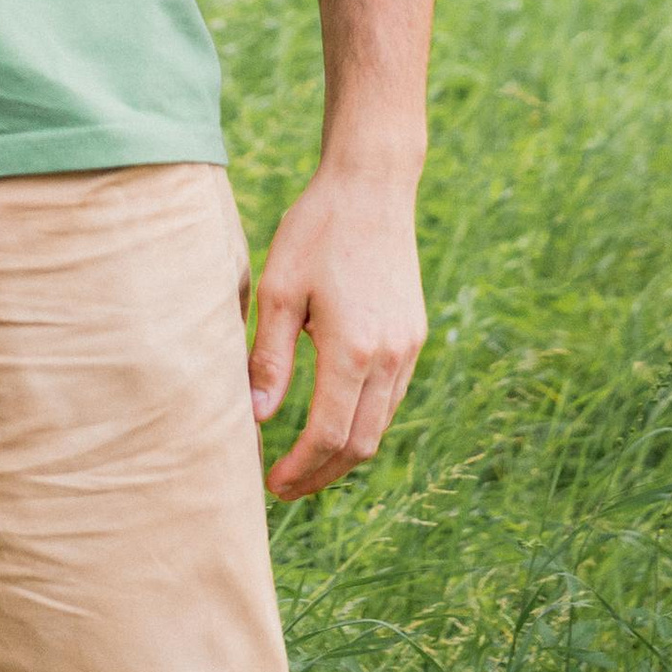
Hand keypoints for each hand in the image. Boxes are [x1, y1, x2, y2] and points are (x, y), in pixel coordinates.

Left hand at [246, 162, 426, 497]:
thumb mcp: (279, 288)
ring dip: (344, 453)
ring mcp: (408, 348)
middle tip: (285, 485)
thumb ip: (269, 356)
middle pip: (360, 445)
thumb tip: (256, 418)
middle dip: (321, 474)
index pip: (327, 436)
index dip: (299, 469)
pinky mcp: (414, 336)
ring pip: (380, 426)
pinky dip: (363, 421)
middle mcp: (390, 357)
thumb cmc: (316, 230)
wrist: (372, 186)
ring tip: (305, 460)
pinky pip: (391, 398)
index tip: (270, 483)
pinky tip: (334, 416)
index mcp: (353, 349)